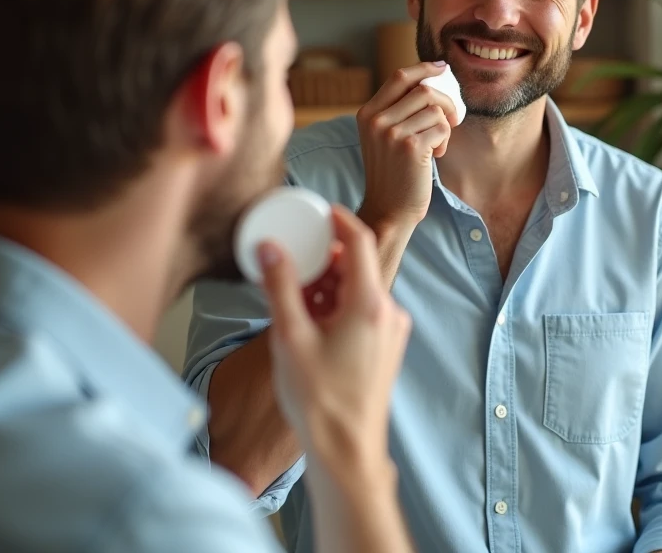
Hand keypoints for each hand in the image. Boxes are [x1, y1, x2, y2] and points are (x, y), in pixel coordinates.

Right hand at [257, 205, 411, 488]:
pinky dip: (337, 307)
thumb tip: (271, 248)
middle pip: (358, 266)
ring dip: (328, 286)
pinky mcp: (385, 348)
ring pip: (358, 291)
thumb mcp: (289, 337)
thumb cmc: (319, 400)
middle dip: (325, 259)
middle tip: (293, 261)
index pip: (360, 241)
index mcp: (369, 304)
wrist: (346, 451)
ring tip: (293, 299)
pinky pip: (362, 313)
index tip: (319, 211)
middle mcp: (388, 313)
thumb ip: (280, 287)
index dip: (339, 220)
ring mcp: (390, 332)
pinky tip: (309, 323)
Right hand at [356, 62, 458, 232]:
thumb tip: (431, 78)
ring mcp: (391, 133)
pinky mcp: (411, 147)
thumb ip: (399, 110)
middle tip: (452, 120)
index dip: (424, 68)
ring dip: (444, 127)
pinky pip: (442, 128)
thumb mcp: (386, 137)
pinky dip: (445, 141)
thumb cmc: (394, 173)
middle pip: (423, 90)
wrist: (389, 210)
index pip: (399, 78)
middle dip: (445, 103)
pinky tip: (435, 156)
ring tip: (435, 145)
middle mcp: (376, 120)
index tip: (442, 67)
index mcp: (367, 114)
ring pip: (435, 110)